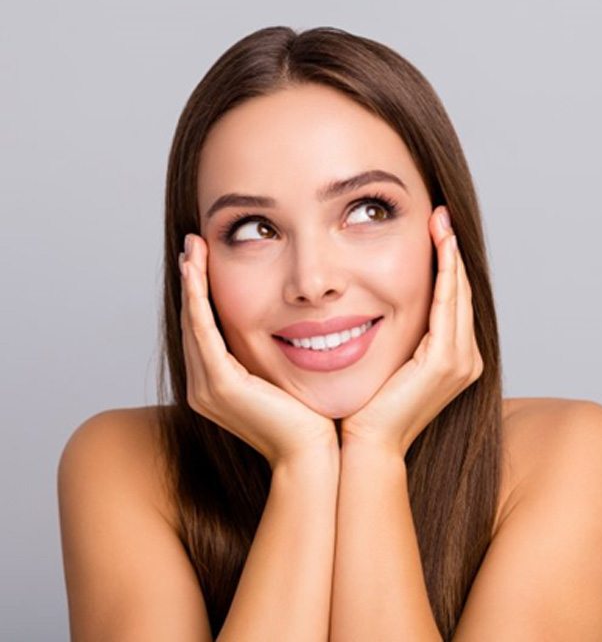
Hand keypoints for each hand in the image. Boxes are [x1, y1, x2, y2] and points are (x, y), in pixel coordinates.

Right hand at [179, 234, 337, 469]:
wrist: (312, 455)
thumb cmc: (307, 419)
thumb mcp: (282, 377)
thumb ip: (270, 355)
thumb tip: (286, 327)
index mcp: (216, 386)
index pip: (203, 331)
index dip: (200, 294)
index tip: (203, 260)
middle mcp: (203, 387)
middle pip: (193, 322)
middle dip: (192, 281)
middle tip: (193, 245)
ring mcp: (207, 388)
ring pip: (194, 322)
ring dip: (191, 282)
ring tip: (193, 248)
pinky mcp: (220, 385)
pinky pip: (203, 331)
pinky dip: (198, 299)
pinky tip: (195, 270)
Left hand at [340, 206, 483, 456]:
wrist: (366, 443)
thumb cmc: (369, 406)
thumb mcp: (389, 361)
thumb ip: (399, 335)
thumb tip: (379, 305)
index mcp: (454, 359)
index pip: (453, 301)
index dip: (447, 264)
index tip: (436, 229)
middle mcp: (466, 359)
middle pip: (461, 292)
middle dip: (451, 252)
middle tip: (440, 215)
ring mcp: (461, 362)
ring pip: (458, 294)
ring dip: (450, 255)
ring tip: (441, 220)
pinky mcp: (446, 362)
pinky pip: (448, 305)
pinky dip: (446, 273)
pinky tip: (441, 245)